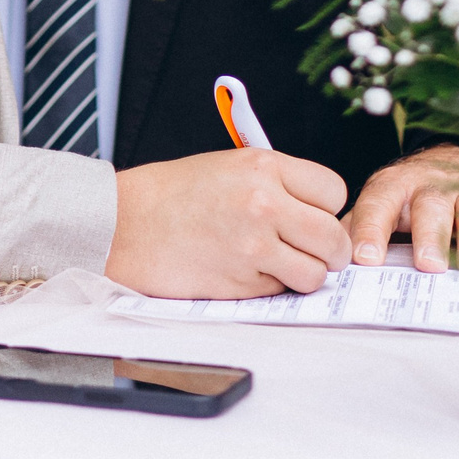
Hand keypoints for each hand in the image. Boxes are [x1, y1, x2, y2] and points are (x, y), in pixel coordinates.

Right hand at [104, 148, 349, 298]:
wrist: (124, 224)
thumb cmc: (173, 194)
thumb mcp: (230, 167)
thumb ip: (276, 183)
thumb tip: (318, 212)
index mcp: (264, 167)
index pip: (333, 191)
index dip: (327, 208)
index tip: (315, 215)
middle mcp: (264, 204)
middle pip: (333, 237)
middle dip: (330, 250)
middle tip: (316, 252)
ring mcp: (254, 246)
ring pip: (315, 273)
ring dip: (304, 274)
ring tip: (281, 265)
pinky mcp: (241, 282)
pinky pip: (281, 291)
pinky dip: (272, 287)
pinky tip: (247, 272)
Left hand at [342, 143, 458, 271]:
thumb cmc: (415, 191)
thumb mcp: (382, 200)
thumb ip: (359, 225)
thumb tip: (332, 256)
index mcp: (397, 184)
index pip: (378, 203)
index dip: (370, 229)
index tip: (365, 257)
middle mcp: (437, 184)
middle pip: (432, 206)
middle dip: (430, 235)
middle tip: (428, 265)